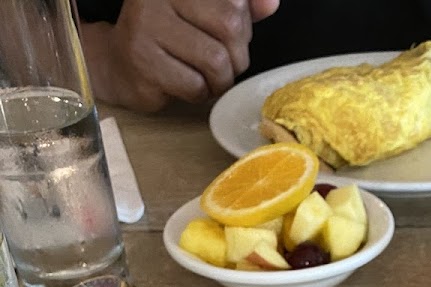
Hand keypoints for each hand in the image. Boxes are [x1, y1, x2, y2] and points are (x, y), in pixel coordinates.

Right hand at [83, 0, 279, 112]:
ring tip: (207, 78)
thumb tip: (270, 3)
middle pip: (230, 27)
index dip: (243, 27)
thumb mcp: (207, 14)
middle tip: (223, 64)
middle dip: (236, 56)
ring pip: (216, 61)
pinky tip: (187, 85)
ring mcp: (146, 27)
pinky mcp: (143, 63)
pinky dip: (200, 94)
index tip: (228, 37)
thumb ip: (240, 6)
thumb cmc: (171, 37)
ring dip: (221, 80)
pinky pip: (195, 86)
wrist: (120, 62)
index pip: (235, 3)